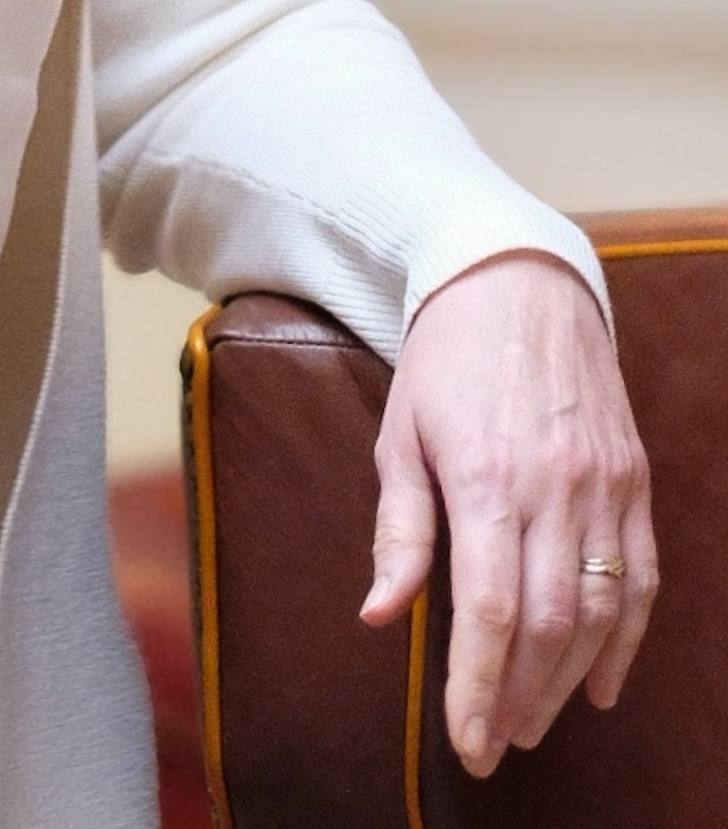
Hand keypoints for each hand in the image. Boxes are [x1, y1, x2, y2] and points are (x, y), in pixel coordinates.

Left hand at [359, 251, 655, 776]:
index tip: (468, 741)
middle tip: (497, 742)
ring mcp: (603, 484)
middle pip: (547, 625)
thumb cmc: (445, 357)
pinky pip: (641, 577)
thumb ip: (397, 528)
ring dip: (570, 682)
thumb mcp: (400, 432)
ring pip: (600, 612)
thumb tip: (379, 615)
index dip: (478, 687)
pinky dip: (628, 640)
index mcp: (484, 477)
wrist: (518, 279)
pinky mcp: (634, 478)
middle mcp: (553, 487)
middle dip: (522, 698)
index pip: (488, 611)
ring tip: (534, 721)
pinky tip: (603, 684)